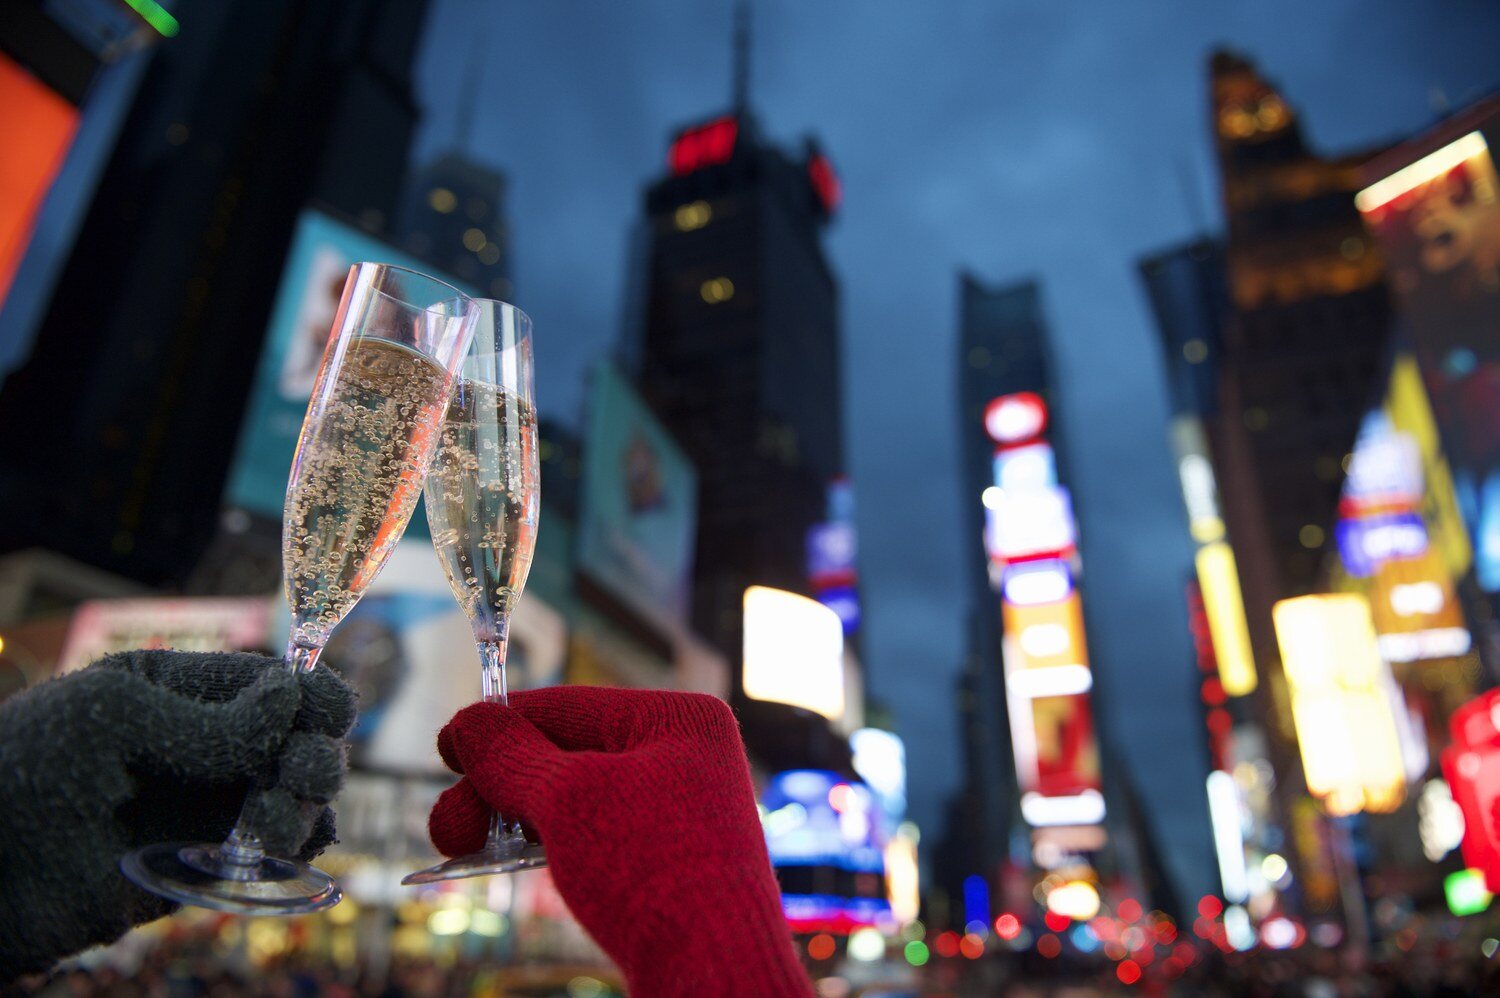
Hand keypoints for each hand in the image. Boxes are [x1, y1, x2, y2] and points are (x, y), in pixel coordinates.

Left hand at [0, 650, 354, 981]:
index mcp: (183, 691)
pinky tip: (268, 848)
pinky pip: (276, 854)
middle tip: (298, 774)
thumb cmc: (26, 768)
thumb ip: (209, 719)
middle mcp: (207, 746)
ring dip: (306, 804)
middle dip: (315, 752)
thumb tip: (292, 698)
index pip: (273, 681)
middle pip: (301, 740)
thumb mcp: (113, 718)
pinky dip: (294, 849)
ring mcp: (209, 806)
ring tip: (268, 820)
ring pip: (300, 798)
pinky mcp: (207, 864)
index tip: (329, 713)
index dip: (313, 693)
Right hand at [429, 687, 812, 997]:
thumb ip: (510, 757)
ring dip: (511, 820)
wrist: (713, 970)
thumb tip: (468, 723)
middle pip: (564, 755)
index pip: (567, 707)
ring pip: (573, 800)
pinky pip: (592, 836)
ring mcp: (677, 810)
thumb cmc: (652, 871)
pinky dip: (544, 844)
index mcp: (678, 719)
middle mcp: (683, 757)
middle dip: (496, 788)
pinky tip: (504, 861)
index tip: (445, 747)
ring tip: (459, 850)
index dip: (498, 725)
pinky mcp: (666, 861)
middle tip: (448, 828)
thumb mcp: (568, 800)